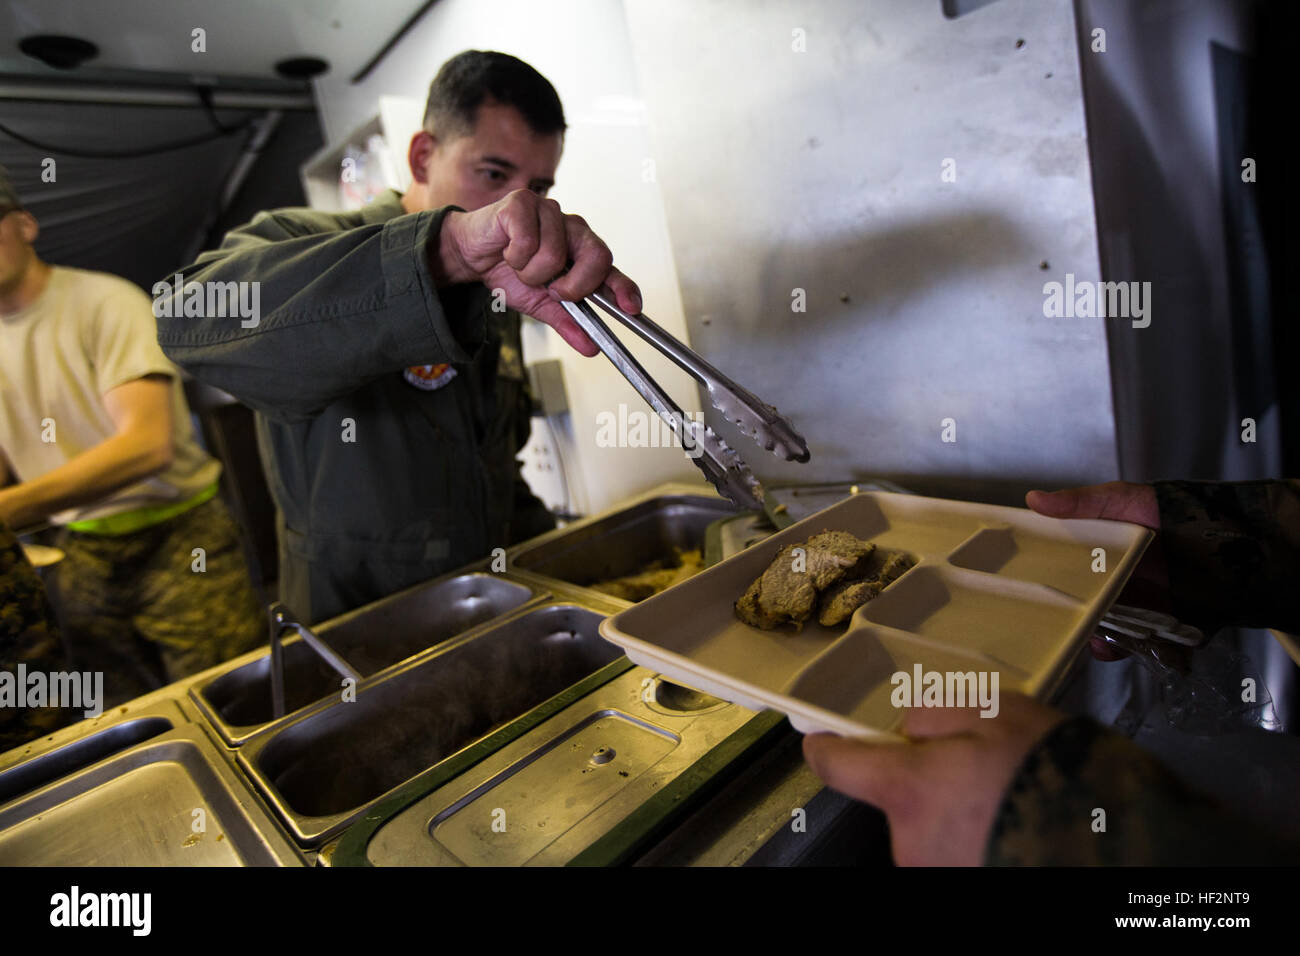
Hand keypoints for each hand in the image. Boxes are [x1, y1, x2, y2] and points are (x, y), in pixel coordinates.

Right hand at [434, 189, 642, 355]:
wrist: (471, 255)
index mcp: (582, 251)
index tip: (631, 308)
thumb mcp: (540, 305)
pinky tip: (507, 249)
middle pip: (597, 256)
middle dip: (574, 284)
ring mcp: (550, 211)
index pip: (611, 268)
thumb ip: (567, 322)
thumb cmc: (508, 271)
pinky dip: (514, 256)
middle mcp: (573, 227)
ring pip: (555, 254)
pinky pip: (528, 241)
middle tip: (552, 289)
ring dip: (531, 272)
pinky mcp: (524, 202)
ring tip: (519, 264)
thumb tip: (591, 347)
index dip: (624, 287)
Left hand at [802, 693, 1067, 865]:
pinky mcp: (963, 888)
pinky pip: (958, 852)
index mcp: (908, 791)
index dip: (827, 748)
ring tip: (1011, 800)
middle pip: (900, 800)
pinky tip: (1016, 826)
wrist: (1121, 843)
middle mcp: (911, 844)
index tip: (820, 741)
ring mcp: (937, 873)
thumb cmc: (1056, 774)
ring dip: (958, 813)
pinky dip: (980, 837)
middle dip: (929, 781)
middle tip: (980, 767)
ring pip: (932, 828)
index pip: (839, 767)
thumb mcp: (997, 713)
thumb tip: (906, 728)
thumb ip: (935, 716)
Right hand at [1026, 480, 1167, 658]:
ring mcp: (1138, 608)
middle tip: (1064, 627)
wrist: (1214, 527)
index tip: (1034, 599)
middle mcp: (1114, 588)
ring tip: (1094, 641)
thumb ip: (1078, 503)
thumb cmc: (1160, 509)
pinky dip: (1134, 651)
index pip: (1066, 582)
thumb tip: (1034, 498)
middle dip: (1074, 623)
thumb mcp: (1114, 499)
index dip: (1050, 592)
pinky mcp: (1162, 624)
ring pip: (1110, 632)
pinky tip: (1121, 648)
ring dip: (1100, 640)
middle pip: (1086, 611)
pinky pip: (1144, 645)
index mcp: (1097, 563)